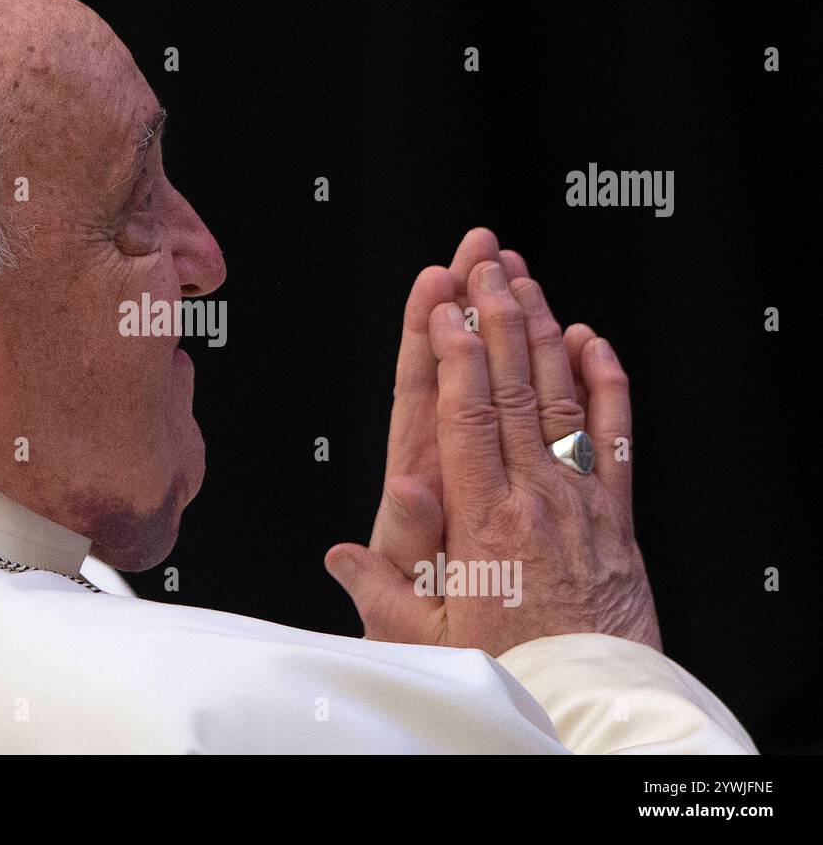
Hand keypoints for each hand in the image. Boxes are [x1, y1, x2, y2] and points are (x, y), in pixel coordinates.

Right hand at [325, 240, 661, 655]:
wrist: (590, 695)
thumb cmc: (511, 667)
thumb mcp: (425, 640)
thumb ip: (380, 591)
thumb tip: (343, 553)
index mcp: (483, 521)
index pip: (464, 417)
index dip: (454, 355)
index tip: (445, 308)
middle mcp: (534, 498)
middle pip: (512, 388)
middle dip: (495, 318)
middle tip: (483, 263)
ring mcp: (579, 499)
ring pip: (561, 397)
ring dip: (541, 333)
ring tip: (524, 280)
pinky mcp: (613, 511)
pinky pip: (614, 434)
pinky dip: (606, 382)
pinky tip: (592, 341)